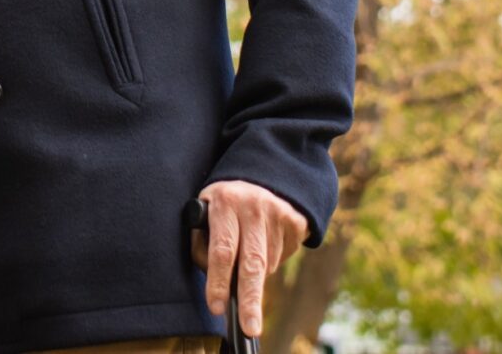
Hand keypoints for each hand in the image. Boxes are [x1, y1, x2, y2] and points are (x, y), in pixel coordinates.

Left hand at [190, 179, 307, 338]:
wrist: (264, 174)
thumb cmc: (225, 203)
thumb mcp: (205, 210)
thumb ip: (204, 244)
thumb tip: (215, 280)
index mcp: (225, 202)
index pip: (222, 249)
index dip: (218, 281)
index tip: (216, 307)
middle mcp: (254, 206)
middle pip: (252, 263)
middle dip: (250, 299)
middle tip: (249, 327)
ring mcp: (279, 213)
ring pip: (267, 264)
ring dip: (255, 273)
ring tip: (246, 250)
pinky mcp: (297, 222)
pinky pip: (283, 258)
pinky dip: (271, 261)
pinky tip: (264, 241)